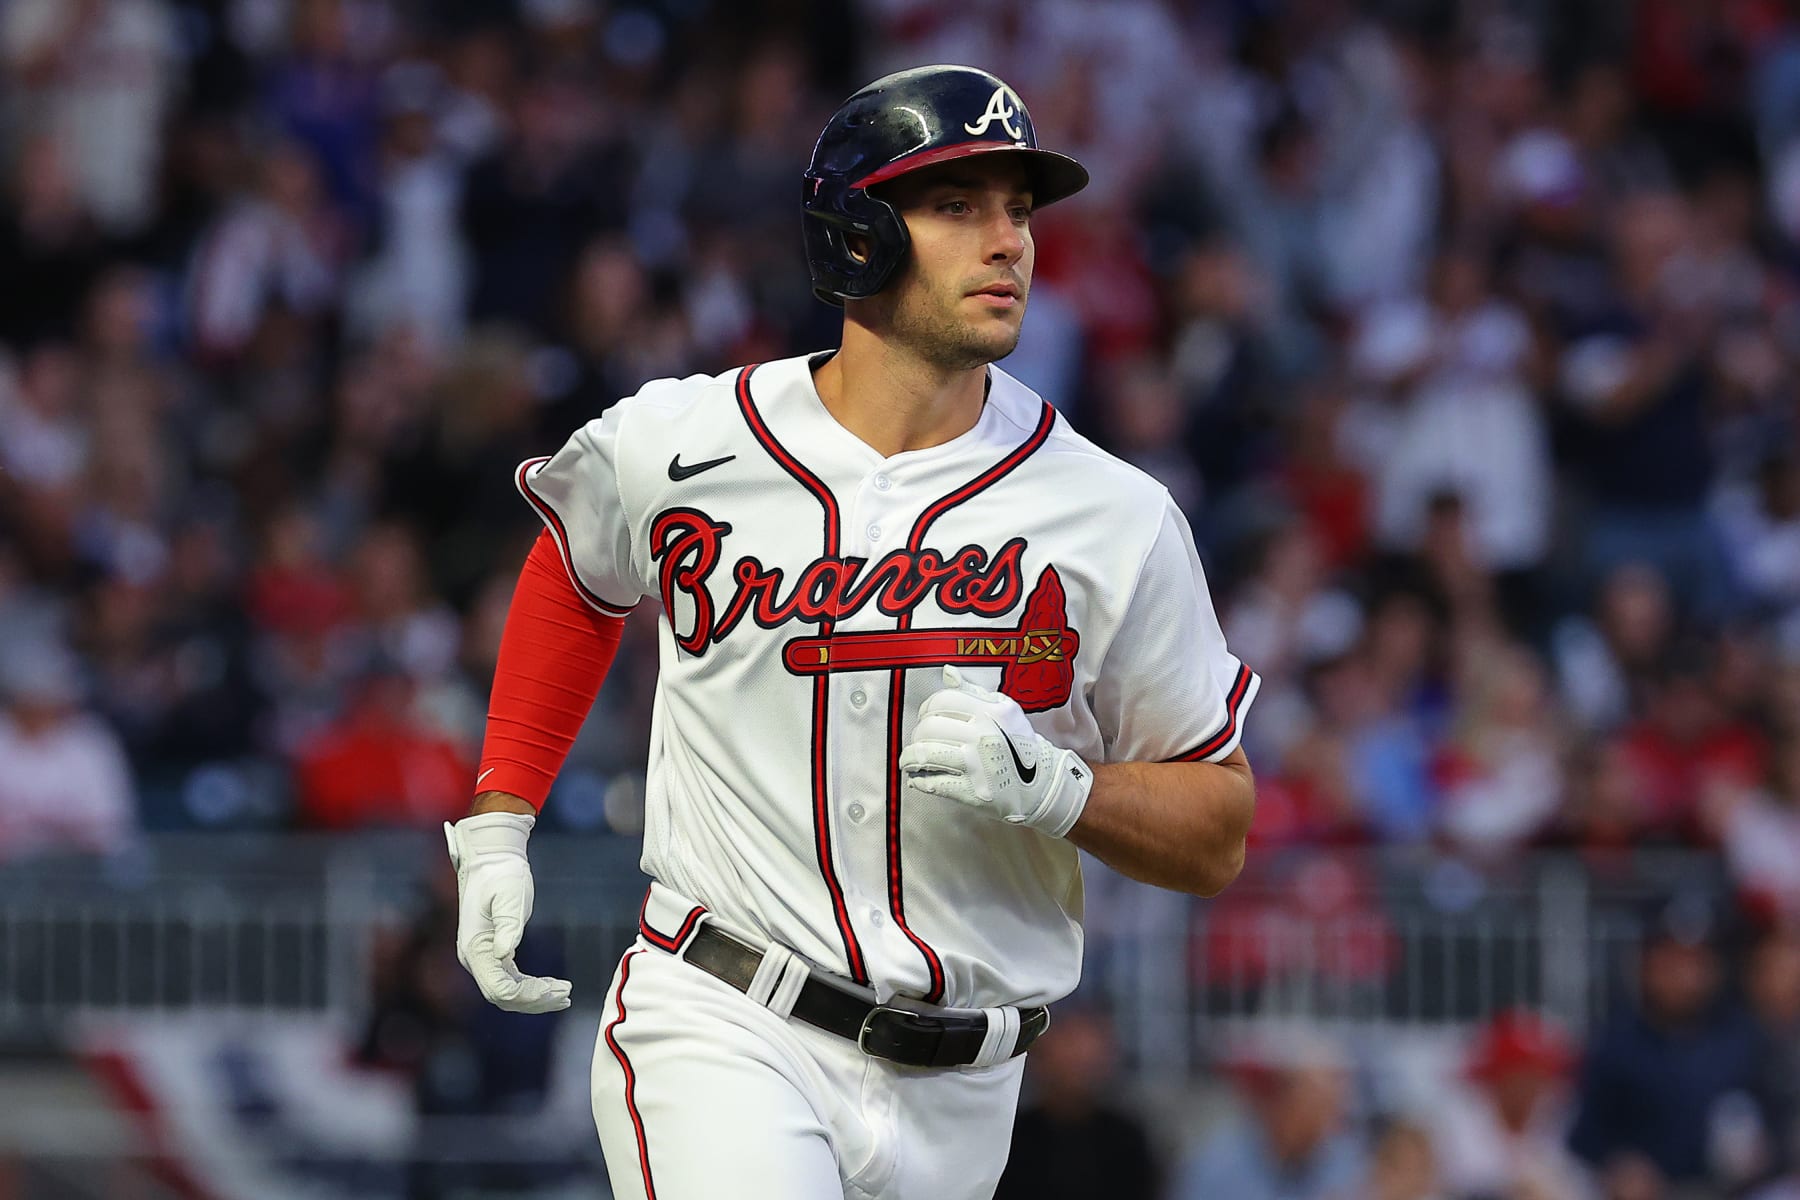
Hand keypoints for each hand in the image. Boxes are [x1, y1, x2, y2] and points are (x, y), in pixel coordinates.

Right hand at [444, 812, 571, 1012]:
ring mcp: (482, 956)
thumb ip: (508, 925)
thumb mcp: (509, 896)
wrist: (491, 858)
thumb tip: (504, 954)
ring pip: (506, 992)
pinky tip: (550, 986)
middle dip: (534, 1001)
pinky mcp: (492, 952)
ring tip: (565, 994)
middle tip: (567, 995)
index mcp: (476, 948)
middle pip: (502, 996)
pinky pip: (510, 980)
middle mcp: (474, 958)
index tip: (555, 988)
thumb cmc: (501, 874)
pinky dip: (530, 987)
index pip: (499, 988)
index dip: (527, 995)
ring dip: (535, 997)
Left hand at [898, 666, 1091, 837]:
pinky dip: (920, 781)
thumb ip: (973, 691)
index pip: (942, 701)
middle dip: (916, 735)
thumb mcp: (1004, 709)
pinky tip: (918, 779)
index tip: (925, 718)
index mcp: (989, 711)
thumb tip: (947, 672)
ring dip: (910, 759)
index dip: (927, 708)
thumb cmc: (1019, 744)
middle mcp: (982, 735)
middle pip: (929, 728)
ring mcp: (977, 764)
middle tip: (918, 741)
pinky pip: (935, 783)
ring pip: (926, 755)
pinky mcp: (973, 791)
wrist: (1043, 783)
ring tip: (909, 761)